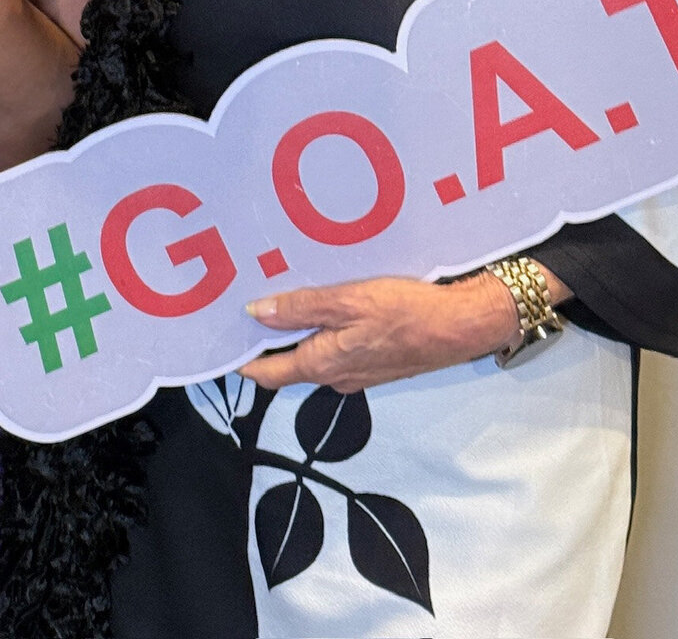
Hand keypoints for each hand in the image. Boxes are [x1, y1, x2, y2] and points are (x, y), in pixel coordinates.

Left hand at [238, 272, 521, 392]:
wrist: (458, 327)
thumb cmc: (403, 312)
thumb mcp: (347, 301)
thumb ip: (300, 309)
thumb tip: (255, 314)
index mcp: (322, 365)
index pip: (268, 374)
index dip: (242, 360)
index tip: (219, 341)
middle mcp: (335, 377)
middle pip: (288, 365)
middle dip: (266, 343)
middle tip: (243, 310)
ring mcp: (357, 373)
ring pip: (313, 356)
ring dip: (294, 336)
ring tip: (277, 301)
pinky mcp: (374, 363)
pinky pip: (335, 351)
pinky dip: (321, 334)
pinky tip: (322, 308)